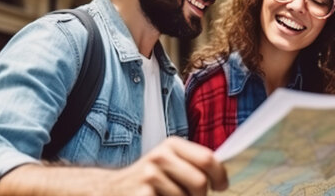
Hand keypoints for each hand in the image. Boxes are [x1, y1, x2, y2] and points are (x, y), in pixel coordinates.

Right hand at [99, 136, 227, 195]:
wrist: (112, 189)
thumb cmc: (149, 178)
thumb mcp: (170, 162)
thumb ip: (194, 164)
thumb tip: (222, 176)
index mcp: (172, 145)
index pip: (208, 159)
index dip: (220, 176)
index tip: (220, 186)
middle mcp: (160, 157)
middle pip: (200, 183)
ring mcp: (150, 177)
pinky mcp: (144, 195)